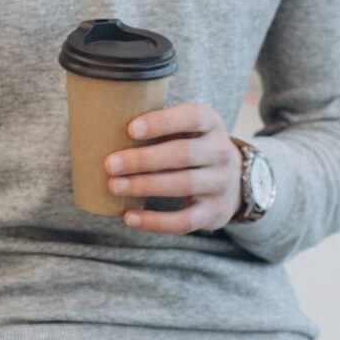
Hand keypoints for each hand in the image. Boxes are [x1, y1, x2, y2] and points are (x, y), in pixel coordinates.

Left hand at [105, 101, 241, 234]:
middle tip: (110, 164)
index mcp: (211, 123)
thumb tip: (106, 129)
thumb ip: (158, 126)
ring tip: (115, 186)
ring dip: (145, 186)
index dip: (162, 122)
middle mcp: (221, 152)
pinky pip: (185, 220)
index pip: (191, 117)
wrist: (233, 179)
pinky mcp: (215, 212)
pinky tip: (129, 217)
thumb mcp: (186, 128)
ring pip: (183, 185)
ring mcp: (221, 183)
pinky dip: (155, 221)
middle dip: (143, 160)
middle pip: (183, 154)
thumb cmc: (192, 146)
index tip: (131, 129)